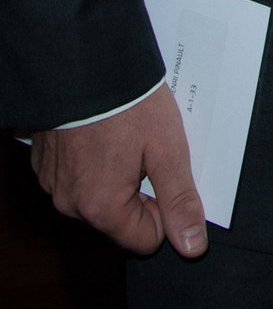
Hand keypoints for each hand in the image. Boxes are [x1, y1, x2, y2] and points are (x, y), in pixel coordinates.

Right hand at [30, 83, 206, 257]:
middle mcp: (70, 204)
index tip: (163, 170)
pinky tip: (102, 134)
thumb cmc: (128, 103)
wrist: (82, 61)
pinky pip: (77, 179)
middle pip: (120, 220)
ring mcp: (53, 183)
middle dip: (139, 190)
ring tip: (124, 137)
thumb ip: (179, 200)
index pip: (146, 240)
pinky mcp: (45, 164)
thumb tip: (192, 247)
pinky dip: (92, 163)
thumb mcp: (167, 149)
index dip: (163, 208)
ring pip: (98, 199)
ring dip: (115, 177)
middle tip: (145, 149)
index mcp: (100, 207)